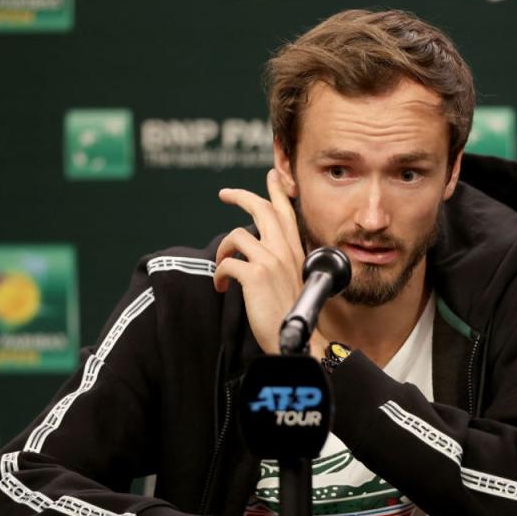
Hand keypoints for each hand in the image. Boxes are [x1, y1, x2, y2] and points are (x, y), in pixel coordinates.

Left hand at [214, 170, 307, 354]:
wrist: (297, 339)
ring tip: (222, 267)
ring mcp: (271, 260)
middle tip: (225, 193)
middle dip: (241, 195)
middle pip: (262, 208)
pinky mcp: (255, 275)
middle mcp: (285, 250)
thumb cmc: (292, 314)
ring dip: (223, 250)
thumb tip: (258, 250)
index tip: (270, 175)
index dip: (277, 190)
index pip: (286, 210)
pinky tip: (222, 286)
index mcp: (295, 250)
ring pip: (237, 235)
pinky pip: (227, 262)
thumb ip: (280, 261)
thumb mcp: (293, 280)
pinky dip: (219, 273)